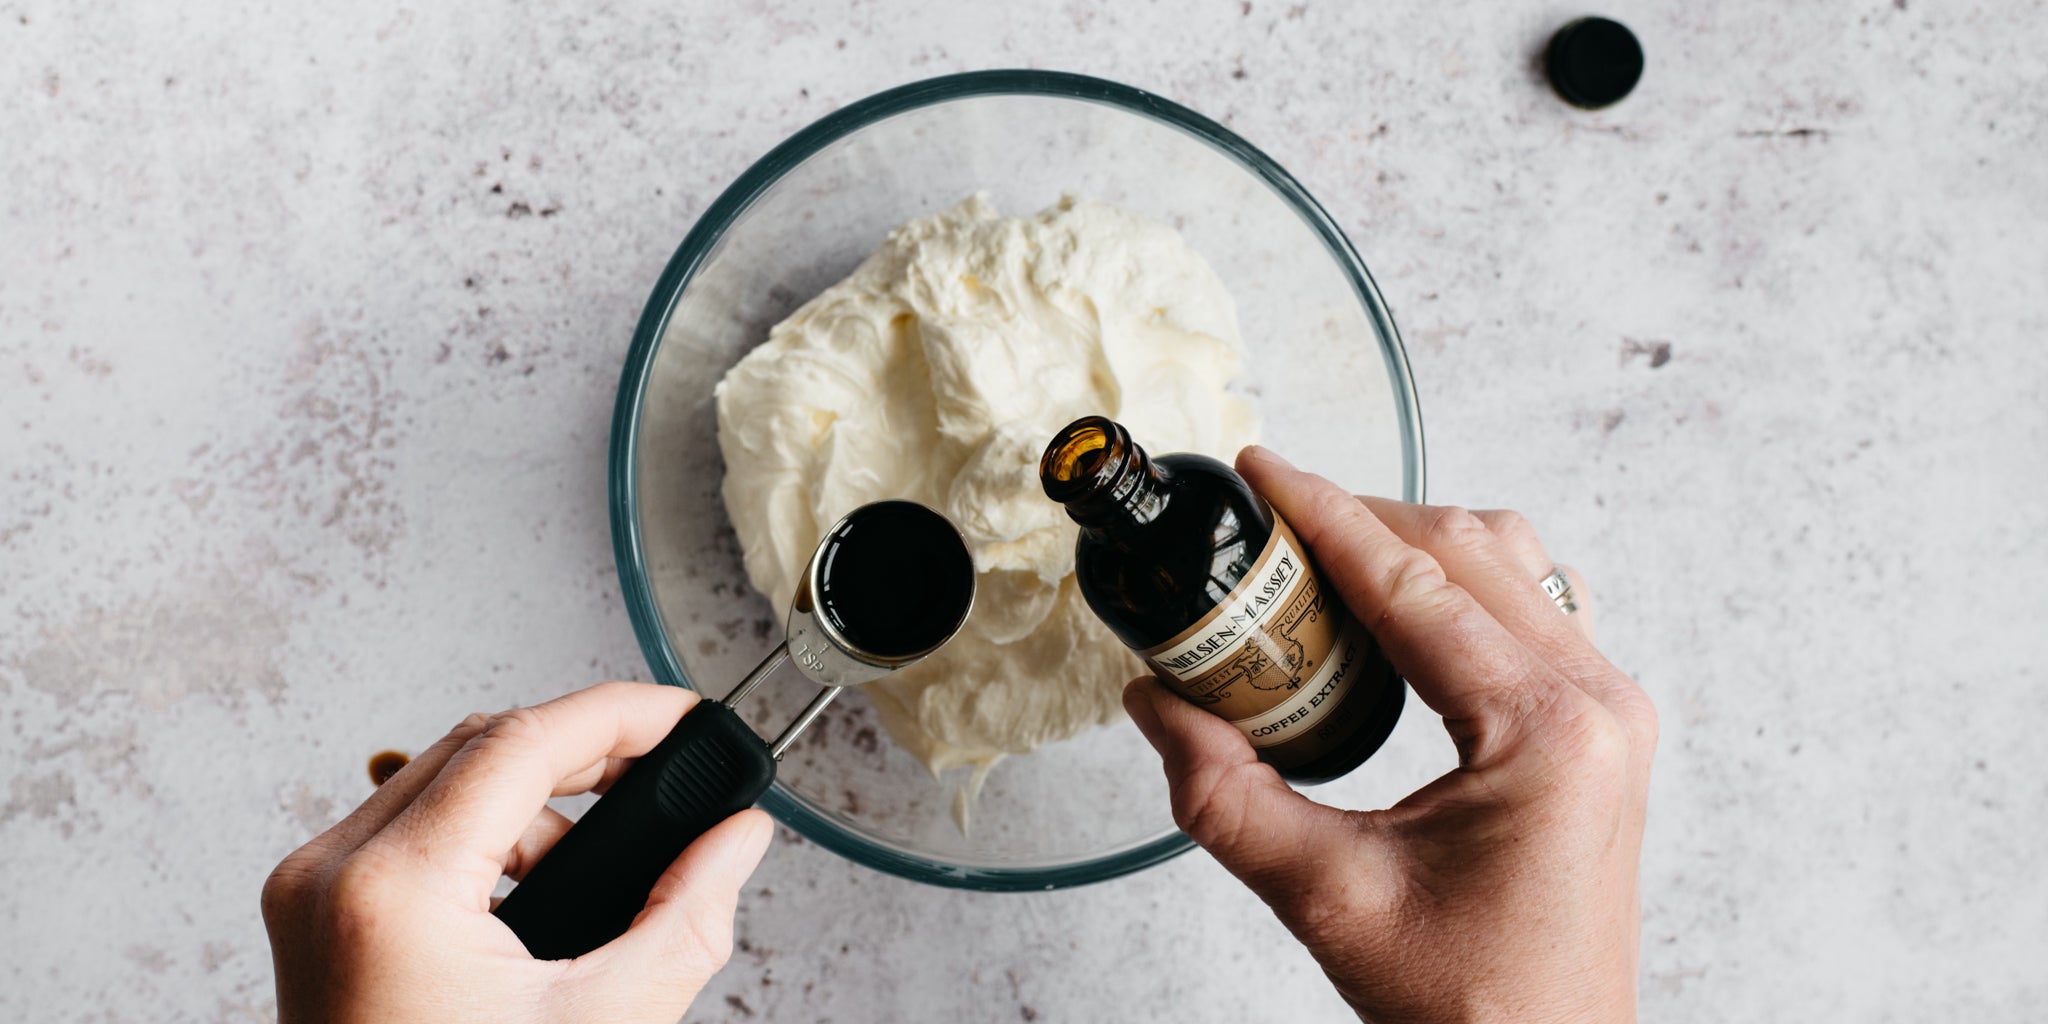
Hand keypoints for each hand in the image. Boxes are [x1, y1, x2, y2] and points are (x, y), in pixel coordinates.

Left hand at [261, 682, 772, 1023]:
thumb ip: (688, 917)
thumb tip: (736, 840)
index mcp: (394, 893)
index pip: (522, 744)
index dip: (619, 715)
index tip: (682, 716)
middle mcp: (332, 876)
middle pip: (479, 744)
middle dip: (583, 748)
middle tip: (665, 767)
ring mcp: (313, 893)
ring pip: (443, 776)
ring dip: (535, 794)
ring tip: (608, 844)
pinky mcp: (317, 914)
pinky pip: (412, 826)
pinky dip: (487, 834)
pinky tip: (543, 883)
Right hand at [1123, 446, 1656, 1023]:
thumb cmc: (1469, 1002)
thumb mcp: (1325, 897)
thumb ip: (1223, 795)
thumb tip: (1155, 701)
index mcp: (1544, 729)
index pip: (1413, 584)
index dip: (1324, 515)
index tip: (1261, 472)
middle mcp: (1596, 702)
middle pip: (1468, 548)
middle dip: (1361, 518)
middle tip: (1270, 522)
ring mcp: (1611, 710)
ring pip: (1511, 561)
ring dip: (1414, 542)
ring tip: (1323, 559)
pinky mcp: (1602, 727)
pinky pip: (1537, 604)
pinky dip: (1462, 582)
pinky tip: (1399, 610)